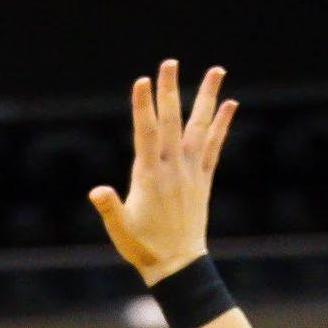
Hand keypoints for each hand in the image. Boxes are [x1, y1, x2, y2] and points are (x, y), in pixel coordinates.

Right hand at [88, 59, 236, 280]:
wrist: (178, 266)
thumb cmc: (143, 248)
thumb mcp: (120, 230)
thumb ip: (109, 208)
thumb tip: (97, 191)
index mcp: (149, 176)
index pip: (146, 134)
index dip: (144, 107)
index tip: (143, 81)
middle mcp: (173, 168)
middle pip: (172, 121)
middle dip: (169, 90)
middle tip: (169, 62)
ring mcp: (191, 172)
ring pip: (199, 127)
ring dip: (206, 97)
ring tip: (216, 69)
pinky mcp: (203, 179)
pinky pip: (215, 146)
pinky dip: (222, 124)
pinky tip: (230, 104)